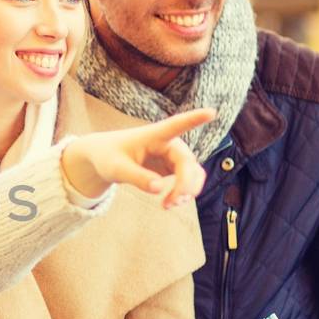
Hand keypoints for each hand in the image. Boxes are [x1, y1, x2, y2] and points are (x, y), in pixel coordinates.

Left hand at [59, 109, 213, 208]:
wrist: (106, 158)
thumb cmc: (109, 157)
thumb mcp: (116, 169)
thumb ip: (137, 177)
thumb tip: (159, 188)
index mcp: (154, 135)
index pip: (177, 125)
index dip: (194, 119)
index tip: (211, 112)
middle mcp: (170, 142)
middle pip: (189, 163)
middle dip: (184, 186)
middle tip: (169, 203)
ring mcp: (175, 155)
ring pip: (194, 173)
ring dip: (187, 191)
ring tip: (168, 205)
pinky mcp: (175, 166)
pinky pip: (190, 180)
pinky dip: (185, 193)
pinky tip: (171, 202)